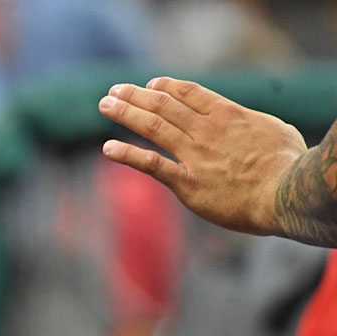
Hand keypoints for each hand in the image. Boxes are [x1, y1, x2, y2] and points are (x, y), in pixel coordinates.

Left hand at [98, 77, 306, 236]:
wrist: (285, 193)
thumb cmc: (288, 164)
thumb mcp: (275, 130)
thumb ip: (251, 124)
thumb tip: (246, 123)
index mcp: (229, 114)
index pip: (190, 92)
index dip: (166, 86)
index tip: (151, 84)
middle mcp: (206, 130)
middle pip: (164, 105)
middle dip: (136, 95)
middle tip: (114, 91)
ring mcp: (194, 154)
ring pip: (153, 126)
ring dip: (126, 114)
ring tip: (105, 105)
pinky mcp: (186, 182)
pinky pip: (151, 164)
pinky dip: (127, 154)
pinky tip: (108, 149)